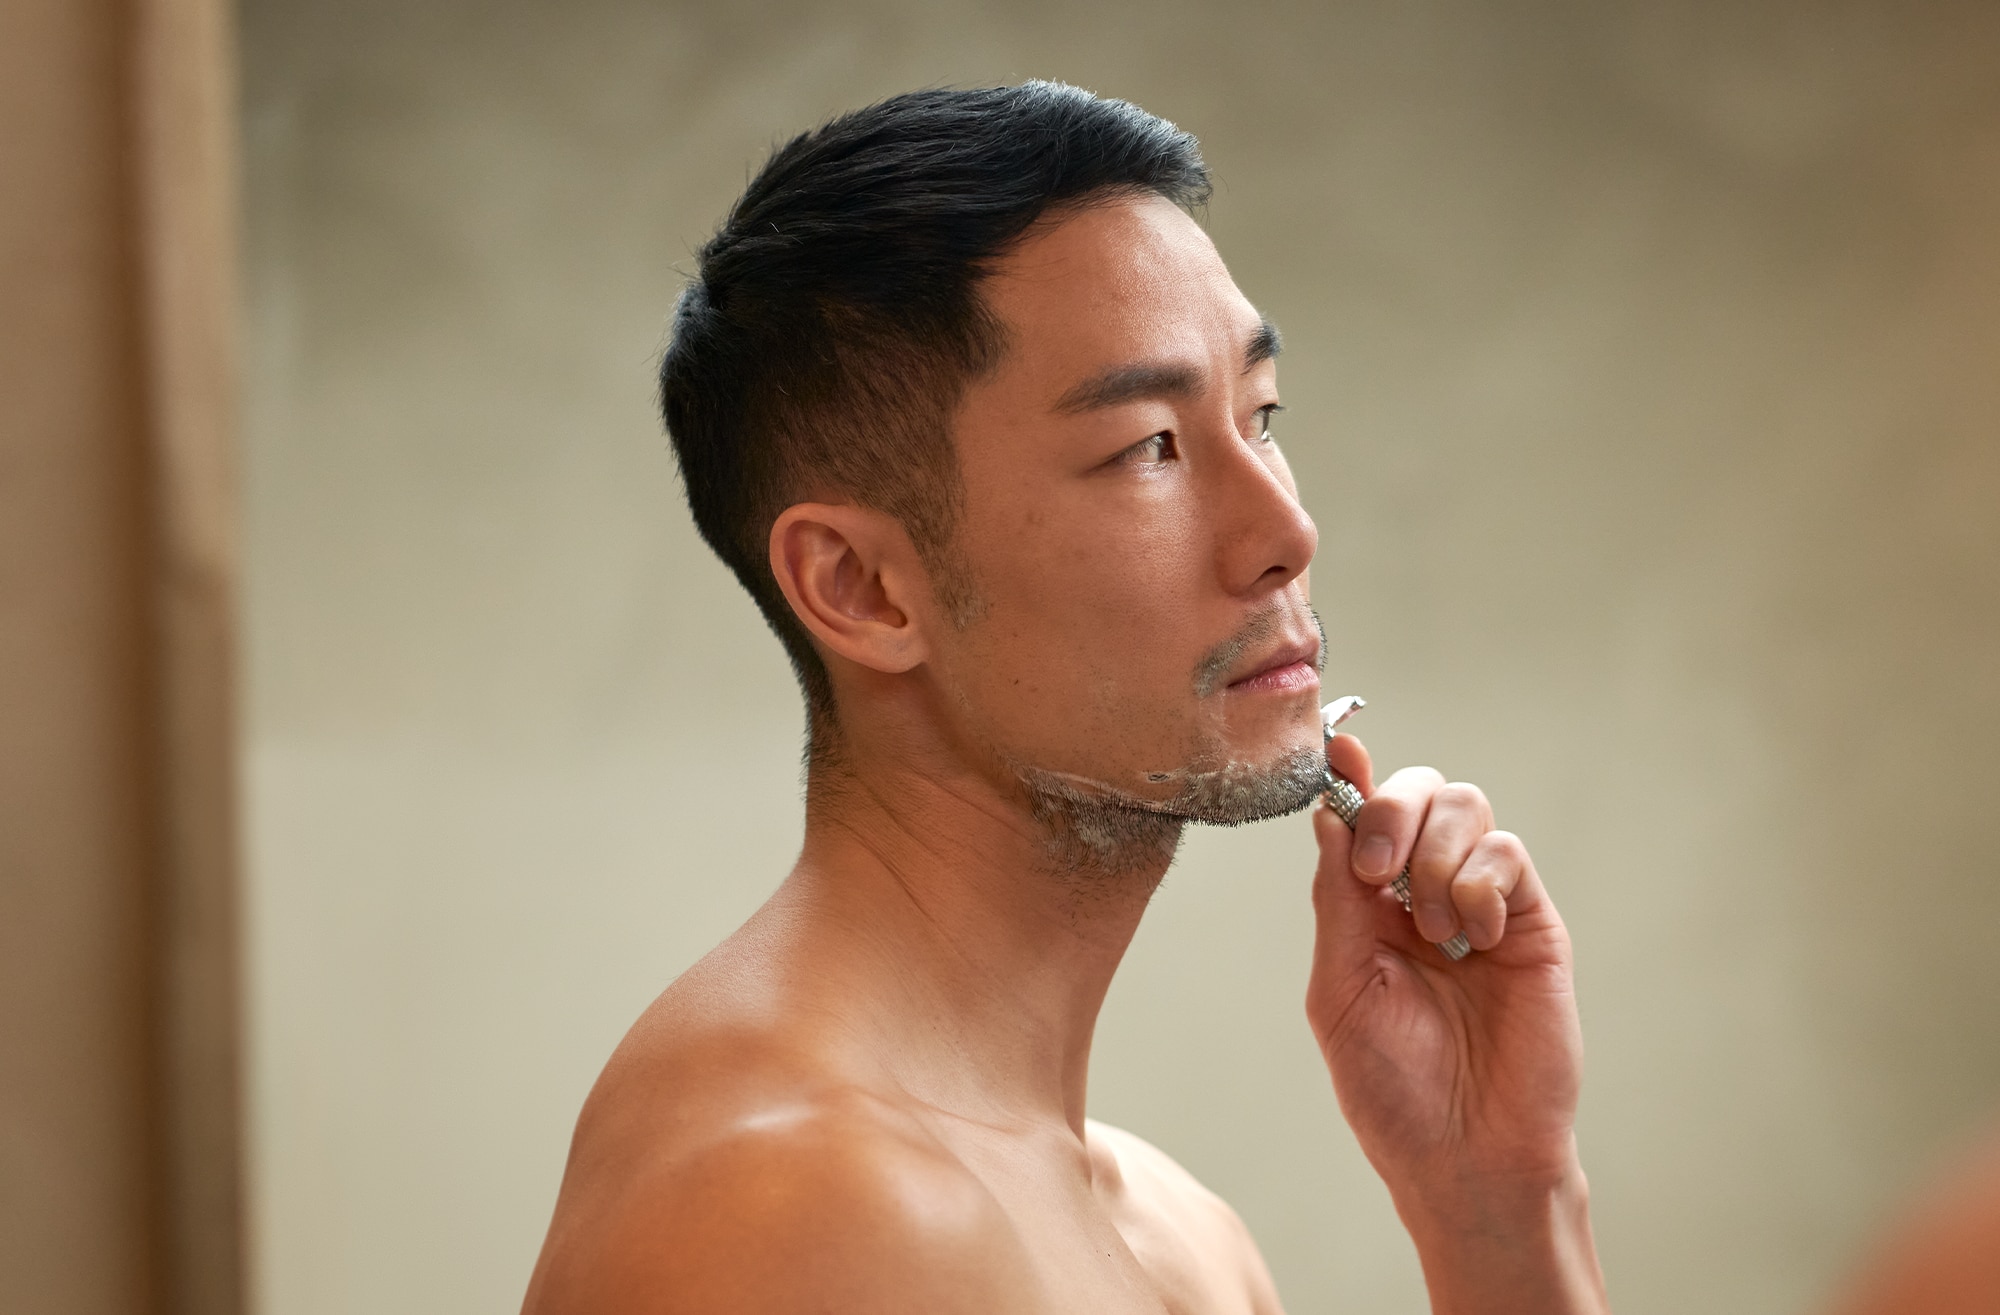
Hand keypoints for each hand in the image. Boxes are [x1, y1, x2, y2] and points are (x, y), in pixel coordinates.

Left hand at [1306, 734, 1604, 1313]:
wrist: (1465, 1155)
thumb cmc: (1393, 1089)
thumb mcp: (1338, 988)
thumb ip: (1336, 897)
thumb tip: (1327, 812)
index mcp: (1369, 906)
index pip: (1361, 815)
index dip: (1349, 775)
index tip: (1337, 749)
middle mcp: (1426, 893)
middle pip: (1417, 791)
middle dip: (1391, 811)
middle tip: (1378, 872)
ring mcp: (1484, 904)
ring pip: (1465, 806)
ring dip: (1436, 855)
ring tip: (1432, 929)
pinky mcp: (1533, 923)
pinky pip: (1508, 854)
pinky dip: (1480, 881)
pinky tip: (1472, 937)